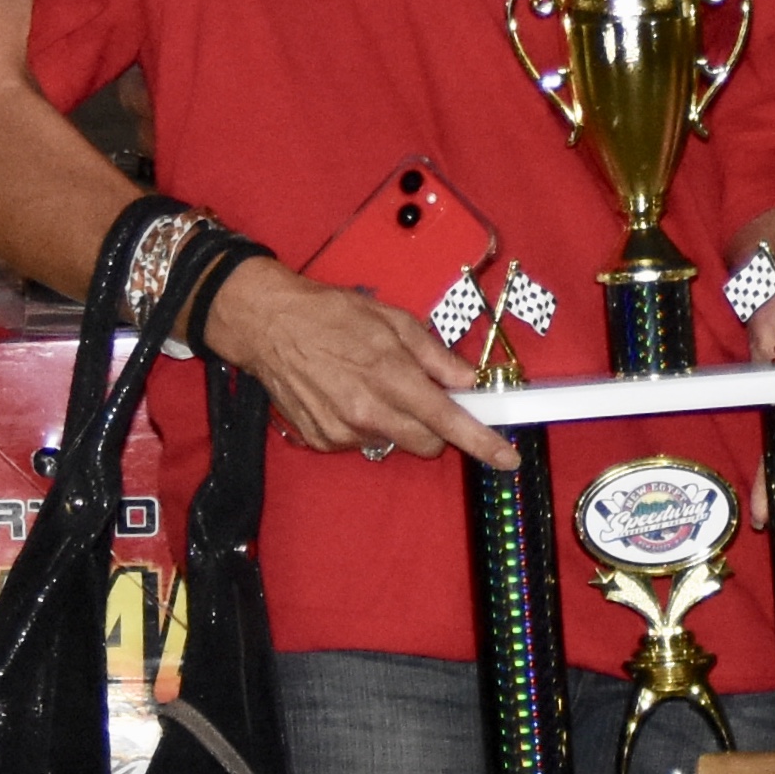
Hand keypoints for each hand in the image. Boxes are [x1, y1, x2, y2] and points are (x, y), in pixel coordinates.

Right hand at [200, 256, 518, 469]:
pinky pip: (361, 441)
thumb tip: (468, 380)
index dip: (482, 442)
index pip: (449, 421)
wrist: (268, 324)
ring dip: (396, 420)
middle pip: (427, 444)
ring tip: (371, 383)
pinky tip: (347, 393)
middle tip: (424, 396)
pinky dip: (365, 423)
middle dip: (436, 427)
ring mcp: (343, 430)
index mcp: (392, 378)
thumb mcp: (393, 321)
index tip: (506, 458)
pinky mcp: (322, 440)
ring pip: (393, 440)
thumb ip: (436, 356)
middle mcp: (368, 412)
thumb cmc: (330, 315)